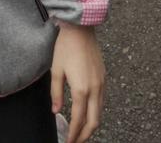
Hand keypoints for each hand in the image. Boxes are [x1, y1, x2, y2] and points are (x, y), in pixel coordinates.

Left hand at [51, 23, 104, 142]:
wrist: (81, 29)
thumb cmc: (66, 47)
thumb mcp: (56, 71)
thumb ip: (56, 93)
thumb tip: (56, 111)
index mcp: (81, 89)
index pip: (78, 119)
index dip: (73, 133)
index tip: (68, 141)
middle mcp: (95, 89)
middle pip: (94, 121)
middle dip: (85, 135)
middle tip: (76, 141)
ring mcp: (102, 83)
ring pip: (100, 112)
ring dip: (92, 125)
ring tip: (81, 131)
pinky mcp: (104, 78)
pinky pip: (102, 101)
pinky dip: (96, 112)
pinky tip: (88, 113)